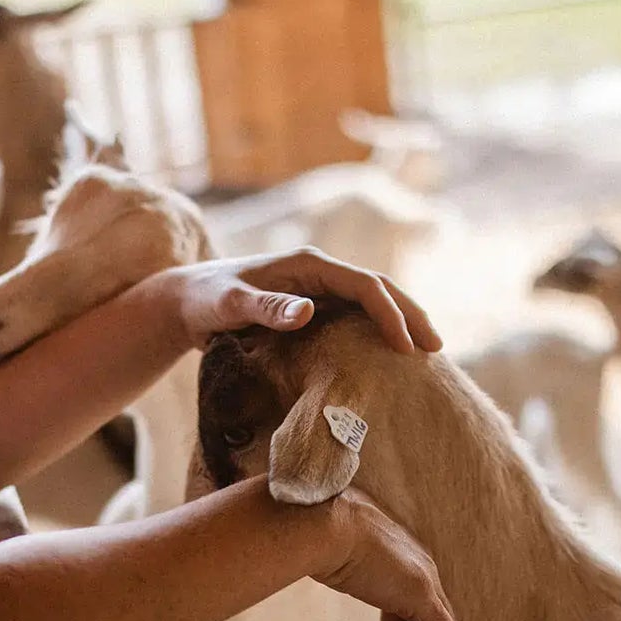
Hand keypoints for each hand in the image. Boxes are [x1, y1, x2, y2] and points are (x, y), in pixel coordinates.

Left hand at [153, 248, 443, 353]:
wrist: (184, 301)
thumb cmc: (204, 300)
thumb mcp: (229, 305)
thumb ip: (265, 308)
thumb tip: (309, 312)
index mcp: (308, 265)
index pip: (365, 286)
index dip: (390, 314)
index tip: (406, 347)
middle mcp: (318, 272)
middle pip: (378, 289)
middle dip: (410, 315)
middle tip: (436, 349)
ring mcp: (317, 289)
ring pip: (371, 302)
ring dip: (400, 322)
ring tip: (425, 353)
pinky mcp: (312, 307)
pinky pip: (355, 316)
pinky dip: (378, 331)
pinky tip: (390, 355)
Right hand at [313, 488, 461, 620]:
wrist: (322, 526)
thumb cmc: (314, 534)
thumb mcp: (325, 551)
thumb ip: (329, 561)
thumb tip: (306, 565)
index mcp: (394, 552)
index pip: (404, 598)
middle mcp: (415, 564)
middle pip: (427, 616)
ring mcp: (422, 580)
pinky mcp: (423, 598)